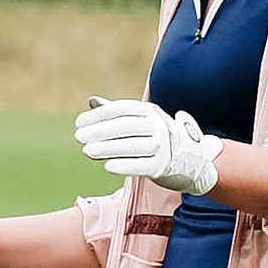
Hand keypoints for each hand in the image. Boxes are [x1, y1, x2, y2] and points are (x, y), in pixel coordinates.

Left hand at [74, 98, 223, 195]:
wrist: (189, 161)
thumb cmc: (156, 138)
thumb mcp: (139, 121)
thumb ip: (116, 113)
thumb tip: (91, 100)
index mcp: (150, 111)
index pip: (121, 109)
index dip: (99, 115)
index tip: (79, 123)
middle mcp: (158, 125)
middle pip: (125, 126)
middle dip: (100, 131)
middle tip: (79, 137)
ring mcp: (163, 146)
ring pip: (132, 146)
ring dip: (108, 148)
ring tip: (87, 151)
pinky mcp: (164, 166)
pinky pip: (141, 165)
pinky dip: (124, 166)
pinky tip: (107, 166)